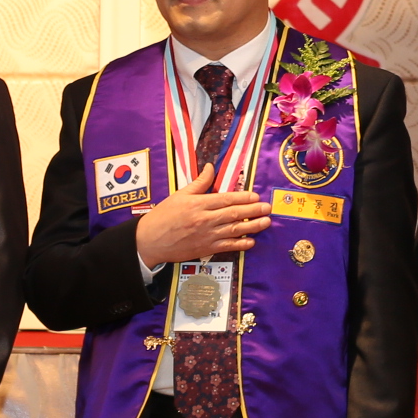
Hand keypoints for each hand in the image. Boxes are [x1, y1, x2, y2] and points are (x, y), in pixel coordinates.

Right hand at [135, 162, 272, 264]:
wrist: (149, 241)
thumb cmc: (163, 216)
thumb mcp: (180, 195)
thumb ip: (199, 182)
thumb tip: (210, 167)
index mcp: (199, 204)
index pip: (226, 199)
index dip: (243, 198)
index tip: (256, 196)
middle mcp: (205, 219)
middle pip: (234, 214)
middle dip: (253, 211)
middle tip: (268, 208)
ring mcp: (207, 236)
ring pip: (234, 230)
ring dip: (252, 226)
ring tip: (266, 222)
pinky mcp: (206, 249)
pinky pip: (227, 246)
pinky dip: (240, 244)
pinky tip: (251, 241)